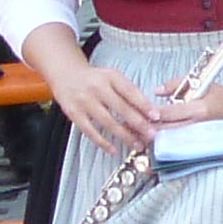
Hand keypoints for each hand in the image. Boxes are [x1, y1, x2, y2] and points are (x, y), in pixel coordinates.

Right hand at [36, 38, 157, 154]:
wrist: (66, 74)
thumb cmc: (94, 78)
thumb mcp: (112, 77)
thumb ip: (128, 91)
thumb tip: (148, 111)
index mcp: (110, 76)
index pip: (130, 91)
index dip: (144, 104)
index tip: (156, 116)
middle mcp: (97, 88)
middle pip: (121, 108)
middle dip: (138, 123)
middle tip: (151, 135)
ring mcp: (85, 101)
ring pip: (108, 122)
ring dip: (124, 135)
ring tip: (137, 144)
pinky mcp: (74, 114)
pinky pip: (91, 131)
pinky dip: (103, 142)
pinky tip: (114, 149)